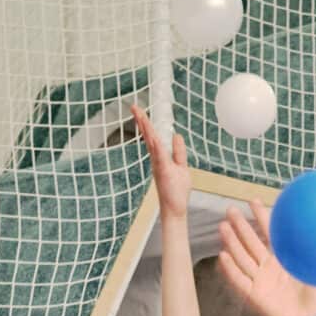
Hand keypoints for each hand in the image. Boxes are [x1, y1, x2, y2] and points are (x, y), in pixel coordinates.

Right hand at [129, 101, 189, 219]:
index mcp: (160, 157)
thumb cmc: (177, 191)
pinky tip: (153, 137)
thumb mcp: (182, 166)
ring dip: (146, 130)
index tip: (139, 110)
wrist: (175, 209)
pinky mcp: (163, 173)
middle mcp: (156, 160)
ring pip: (152, 144)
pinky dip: (156, 147)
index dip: (147, 123)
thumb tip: (176, 135)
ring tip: (139, 115)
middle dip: (142, 121)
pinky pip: (160, 157)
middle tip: (133, 106)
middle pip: (149, 137)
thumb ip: (178, 151)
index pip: (153, 137)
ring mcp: (159, 166)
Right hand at [216, 205, 315, 315]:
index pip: (269, 233)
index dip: (261, 217)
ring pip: (242, 258)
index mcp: (283, 259)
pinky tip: (223, 256)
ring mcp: (260, 281)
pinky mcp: (254, 296)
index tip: (252, 200)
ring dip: (232, 243)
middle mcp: (268, 269)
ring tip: (222, 226)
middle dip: (240, 226)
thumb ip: (314, 248)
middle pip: (250, 243)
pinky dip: (231, 269)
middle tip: (229, 210)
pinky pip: (240, 281)